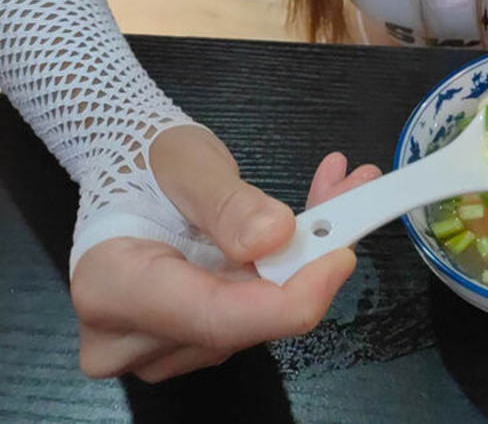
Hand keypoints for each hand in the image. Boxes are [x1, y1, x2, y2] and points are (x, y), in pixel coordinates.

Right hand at [72, 124, 380, 382]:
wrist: (126, 170)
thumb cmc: (147, 161)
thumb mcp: (189, 163)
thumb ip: (228, 203)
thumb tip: (275, 237)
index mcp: (110, 287)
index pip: (214, 317)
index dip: (288, 299)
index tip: (341, 256)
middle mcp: (125, 337)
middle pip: (239, 323)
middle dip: (308, 264)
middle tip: (354, 195)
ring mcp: (155, 349)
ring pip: (254, 321)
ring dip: (304, 262)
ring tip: (338, 194)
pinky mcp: (186, 342)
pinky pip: (250, 315)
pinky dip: (287, 270)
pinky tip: (312, 224)